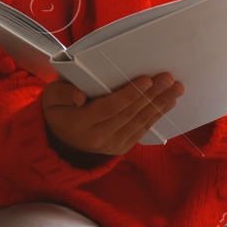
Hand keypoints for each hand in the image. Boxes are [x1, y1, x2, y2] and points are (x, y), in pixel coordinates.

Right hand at [41, 73, 184, 157]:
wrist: (60, 141)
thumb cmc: (59, 111)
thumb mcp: (51, 98)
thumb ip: (62, 93)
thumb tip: (80, 96)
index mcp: (80, 124)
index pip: (110, 107)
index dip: (130, 94)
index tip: (147, 79)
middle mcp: (97, 138)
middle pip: (130, 114)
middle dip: (152, 95)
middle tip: (169, 78)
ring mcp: (111, 145)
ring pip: (139, 122)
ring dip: (160, 104)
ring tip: (176, 89)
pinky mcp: (121, 148)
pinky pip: (141, 130)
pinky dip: (156, 116)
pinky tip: (169, 103)